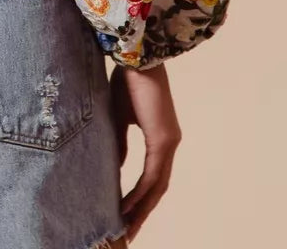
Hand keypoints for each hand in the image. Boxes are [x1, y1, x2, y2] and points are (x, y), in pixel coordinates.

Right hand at [109, 63, 181, 241]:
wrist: (134, 58)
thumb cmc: (126, 80)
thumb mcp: (119, 117)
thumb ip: (120, 143)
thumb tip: (118, 168)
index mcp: (161, 137)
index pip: (153, 177)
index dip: (141, 198)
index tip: (126, 214)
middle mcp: (170, 143)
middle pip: (158, 187)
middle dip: (143, 211)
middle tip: (128, 231)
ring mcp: (169, 142)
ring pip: (157, 186)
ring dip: (142, 208)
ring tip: (126, 226)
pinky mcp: (163, 140)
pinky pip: (152, 175)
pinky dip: (140, 192)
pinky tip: (126, 205)